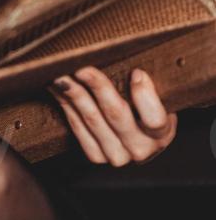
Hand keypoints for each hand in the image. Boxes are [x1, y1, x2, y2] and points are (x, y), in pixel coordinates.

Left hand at [47, 66, 177, 166]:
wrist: (140, 137)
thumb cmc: (149, 107)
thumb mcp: (159, 97)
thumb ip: (148, 83)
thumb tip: (133, 64)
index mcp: (162, 134)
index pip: (155, 119)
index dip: (145, 96)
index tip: (136, 72)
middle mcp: (140, 149)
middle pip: (117, 115)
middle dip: (98, 87)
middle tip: (82, 67)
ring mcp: (117, 156)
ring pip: (92, 120)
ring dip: (74, 94)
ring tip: (62, 74)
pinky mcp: (96, 155)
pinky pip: (77, 127)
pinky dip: (66, 104)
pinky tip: (57, 88)